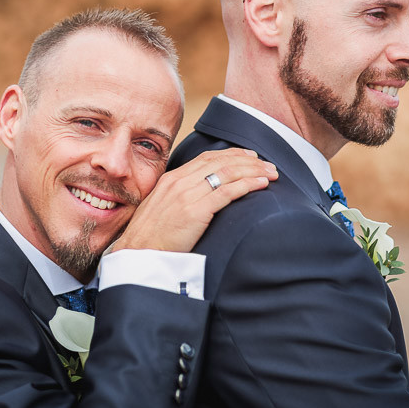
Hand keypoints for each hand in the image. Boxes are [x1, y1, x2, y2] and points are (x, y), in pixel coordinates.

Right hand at [112, 148, 276, 252]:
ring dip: (253, 171)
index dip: (232, 155)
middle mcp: (180, 182)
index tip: (250, 156)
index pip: (207, 158)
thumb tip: (201, 196)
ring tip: (271, 174)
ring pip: (227, 173)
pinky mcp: (195, 211)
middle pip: (221, 162)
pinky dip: (247, 185)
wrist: (137, 252)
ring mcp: (187, 195)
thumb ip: (180, 197)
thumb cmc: (150, 237)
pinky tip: (261, 185)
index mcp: (172, 178)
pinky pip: (226, 192)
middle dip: (248, 161)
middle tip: (268, 165)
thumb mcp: (162, 208)